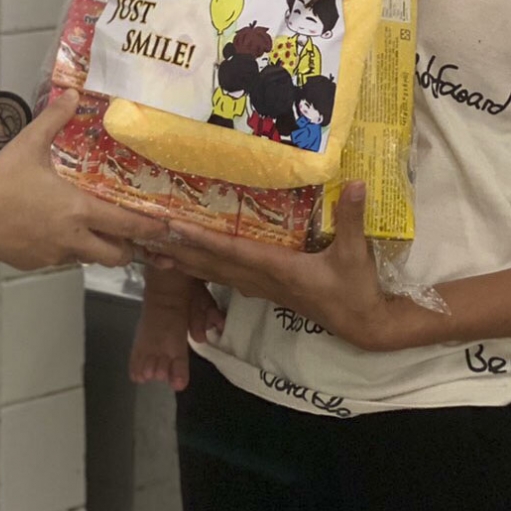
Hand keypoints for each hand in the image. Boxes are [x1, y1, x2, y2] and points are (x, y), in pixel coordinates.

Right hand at [0, 91, 166, 271]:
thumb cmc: (2, 181)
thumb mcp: (29, 144)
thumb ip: (55, 119)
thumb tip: (73, 95)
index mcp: (79, 210)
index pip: (126, 225)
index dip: (150, 227)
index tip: (167, 226)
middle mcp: (74, 238)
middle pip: (117, 255)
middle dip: (130, 248)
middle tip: (134, 234)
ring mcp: (56, 255)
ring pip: (91, 258)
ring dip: (100, 247)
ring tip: (99, 230)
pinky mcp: (38, 264)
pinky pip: (65, 259)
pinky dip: (71, 249)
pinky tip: (59, 231)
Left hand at [150, 182, 396, 350]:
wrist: (363, 326)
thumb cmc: (356, 291)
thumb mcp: (356, 254)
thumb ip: (352, 219)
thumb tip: (357, 184)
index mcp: (278, 269)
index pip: (232, 251)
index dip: (203, 239)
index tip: (175, 227)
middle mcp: (262, 280)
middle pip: (213, 265)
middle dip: (180, 251)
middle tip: (147, 237)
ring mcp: (263, 287)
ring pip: (216, 274)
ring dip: (186, 262)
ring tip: (156, 250)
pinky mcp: (267, 290)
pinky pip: (227, 278)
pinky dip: (205, 268)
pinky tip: (192, 262)